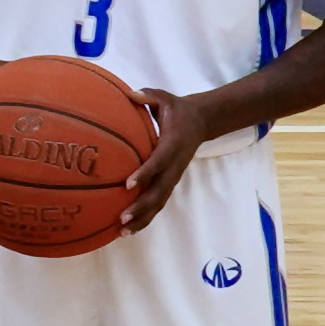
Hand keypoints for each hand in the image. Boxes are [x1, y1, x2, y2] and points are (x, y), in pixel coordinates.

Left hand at [122, 88, 210, 226]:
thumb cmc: (177, 110)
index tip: (127, 184)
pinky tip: (129, 229)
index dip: (145, 173)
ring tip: (122, 232)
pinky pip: (159, 202)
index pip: (158, 162)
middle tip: (122, 218)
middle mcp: (174, 165)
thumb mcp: (166, 99)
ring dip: (143, 218)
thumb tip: (131, 93)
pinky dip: (146, 216)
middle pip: (159, 191)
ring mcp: (174, 176)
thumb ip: (149, 96)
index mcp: (172, 145)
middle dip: (141, 206)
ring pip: (159, 202)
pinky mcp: (171, 182)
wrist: (202, 122)